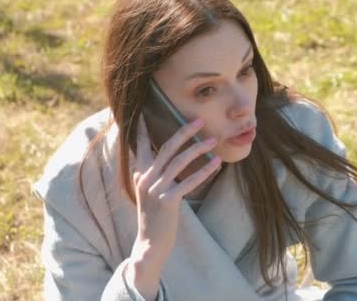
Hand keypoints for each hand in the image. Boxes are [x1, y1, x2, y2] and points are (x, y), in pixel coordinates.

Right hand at [129, 114, 221, 269]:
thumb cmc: (155, 216)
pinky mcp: (168, 201)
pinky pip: (189, 181)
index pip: (141, 146)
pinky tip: (217, 164)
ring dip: (198, 149)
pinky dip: (204, 171)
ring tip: (213, 141)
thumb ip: (153, 175)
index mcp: (140, 174)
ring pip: (179, 162)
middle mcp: (146, 178)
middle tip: (198, 120)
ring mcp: (156, 189)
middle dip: (183, 132)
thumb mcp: (148, 192)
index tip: (146, 112)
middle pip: (166, 148)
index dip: (144, 130)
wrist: (150, 243)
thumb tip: (161, 160)